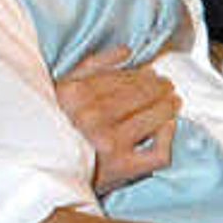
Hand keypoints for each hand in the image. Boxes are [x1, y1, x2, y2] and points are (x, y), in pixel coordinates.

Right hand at [56, 48, 177, 194]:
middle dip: (159, 88)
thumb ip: (91, 66)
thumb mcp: (62, 90)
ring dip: (167, 107)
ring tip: (174, 102)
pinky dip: (168, 137)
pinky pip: (157, 150)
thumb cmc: (59, 127)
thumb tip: (127, 51)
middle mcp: (90, 117)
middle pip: (139, 96)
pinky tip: (169, 125)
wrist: (48, 172)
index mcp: (73, 95)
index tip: (152, 74)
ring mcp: (108, 143)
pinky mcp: (123, 167)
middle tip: (168, 86)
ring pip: (151, 118)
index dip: (142, 75)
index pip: (121, 79)